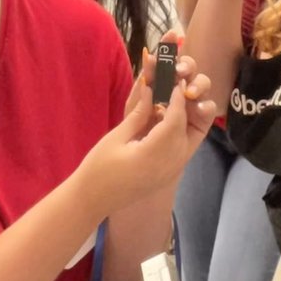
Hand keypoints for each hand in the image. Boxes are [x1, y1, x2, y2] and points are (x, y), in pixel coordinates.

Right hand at [78, 47, 215, 216]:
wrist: (92, 202)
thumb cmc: (98, 169)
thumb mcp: (117, 137)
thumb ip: (139, 113)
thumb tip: (152, 88)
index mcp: (154, 155)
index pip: (174, 119)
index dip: (176, 97)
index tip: (174, 78)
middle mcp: (170, 165)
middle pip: (185, 127)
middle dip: (183, 103)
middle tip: (175, 83)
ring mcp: (171, 171)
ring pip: (188, 137)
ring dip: (183, 116)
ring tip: (173, 97)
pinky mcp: (169, 173)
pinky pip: (181, 147)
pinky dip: (178, 129)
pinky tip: (168, 116)